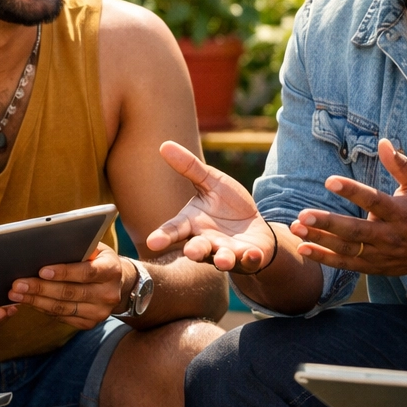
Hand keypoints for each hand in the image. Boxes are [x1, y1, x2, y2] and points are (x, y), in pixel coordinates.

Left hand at [8, 243, 124, 328]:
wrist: (118, 281)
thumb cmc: (98, 259)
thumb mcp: (95, 248)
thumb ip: (77, 248)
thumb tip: (45, 247)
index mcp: (111, 270)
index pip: (86, 272)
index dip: (63, 272)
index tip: (41, 271)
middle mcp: (109, 294)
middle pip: (70, 293)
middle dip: (41, 288)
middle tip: (18, 284)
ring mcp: (100, 312)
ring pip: (63, 308)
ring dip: (36, 301)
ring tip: (17, 294)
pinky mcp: (91, 323)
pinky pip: (62, 317)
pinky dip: (43, 309)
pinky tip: (30, 301)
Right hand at [147, 141, 276, 272]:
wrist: (254, 226)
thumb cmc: (227, 205)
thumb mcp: (211, 182)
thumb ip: (190, 168)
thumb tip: (164, 145)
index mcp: (193, 223)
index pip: (174, 230)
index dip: (163, 236)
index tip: (152, 243)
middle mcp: (206, 242)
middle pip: (197, 248)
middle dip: (194, 251)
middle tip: (191, 251)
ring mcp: (226, 252)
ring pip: (221, 259)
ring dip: (222, 259)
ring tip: (223, 259)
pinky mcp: (248, 258)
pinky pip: (249, 261)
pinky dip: (251, 258)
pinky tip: (253, 253)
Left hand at [293, 138, 406, 278]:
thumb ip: (401, 164)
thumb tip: (383, 142)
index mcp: (401, 212)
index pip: (374, 201)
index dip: (352, 191)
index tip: (329, 181)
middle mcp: (390, 235)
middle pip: (355, 231)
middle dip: (328, 223)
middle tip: (302, 214)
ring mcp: (381, 254)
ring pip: (347, 249)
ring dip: (320, 240)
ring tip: (295, 229)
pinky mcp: (374, 266)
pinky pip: (347, 264)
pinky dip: (325, 259)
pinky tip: (303, 249)